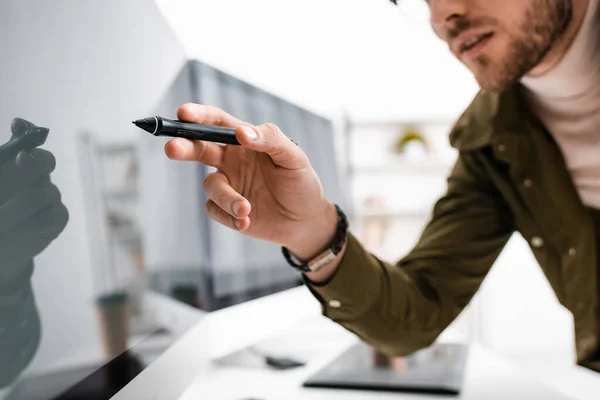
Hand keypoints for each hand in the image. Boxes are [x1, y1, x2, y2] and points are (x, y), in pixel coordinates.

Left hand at [0, 118, 68, 282]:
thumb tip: (17, 135)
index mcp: (16, 165)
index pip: (28, 141)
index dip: (27, 132)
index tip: (17, 125)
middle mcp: (36, 177)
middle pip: (46, 161)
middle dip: (35, 160)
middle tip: (21, 160)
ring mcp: (50, 197)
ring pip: (41, 193)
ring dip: (14, 208)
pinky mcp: (58, 218)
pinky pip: (50, 216)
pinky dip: (28, 225)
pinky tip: (13, 233)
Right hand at [164, 104, 337, 258]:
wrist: (306, 221)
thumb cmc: (301, 182)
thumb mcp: (293, 157)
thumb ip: (270, 140)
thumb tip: (242, 133)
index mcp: (244, 141)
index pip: (217, 123)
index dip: (199, 116)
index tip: (184, 113)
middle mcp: (231, 160)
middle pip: (199, 148)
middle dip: (183, 147)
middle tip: (172, 148)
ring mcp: (228, 184)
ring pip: (211, 186)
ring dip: (226, 197)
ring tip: (246, 209)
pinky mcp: (226, 210)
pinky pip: (214, 210)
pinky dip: (228, 216)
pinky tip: (246, 220)